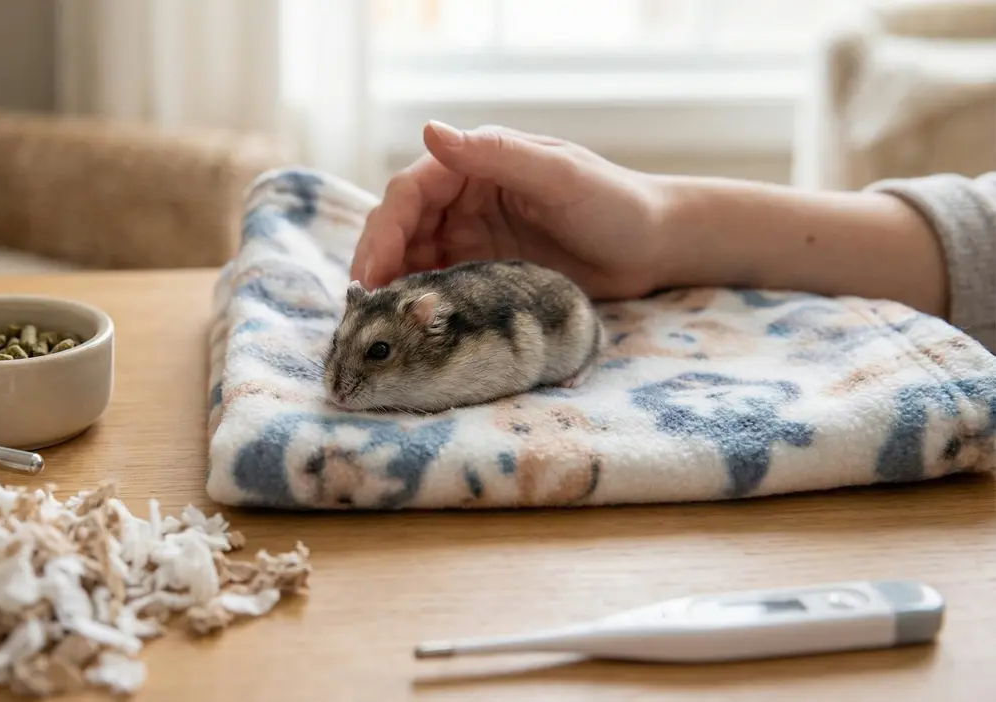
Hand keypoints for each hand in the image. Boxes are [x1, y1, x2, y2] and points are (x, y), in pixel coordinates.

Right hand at [350, 121, 671, 298]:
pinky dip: (417, 302)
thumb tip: (431, 130)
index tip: (373, 270)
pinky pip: (438, 285)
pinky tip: (407, 326)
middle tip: (363, 304)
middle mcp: (465, 197)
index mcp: (477, 163)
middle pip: (401, 226)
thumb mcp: (559, 175)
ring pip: (412, 258)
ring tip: (378, 322)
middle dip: (377, 261)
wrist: (656, 247)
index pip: (410, 191)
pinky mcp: (483, 273)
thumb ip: (496, 154)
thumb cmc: (616, 202)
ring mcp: (472, 237)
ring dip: (391, 285)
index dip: (385, 228)